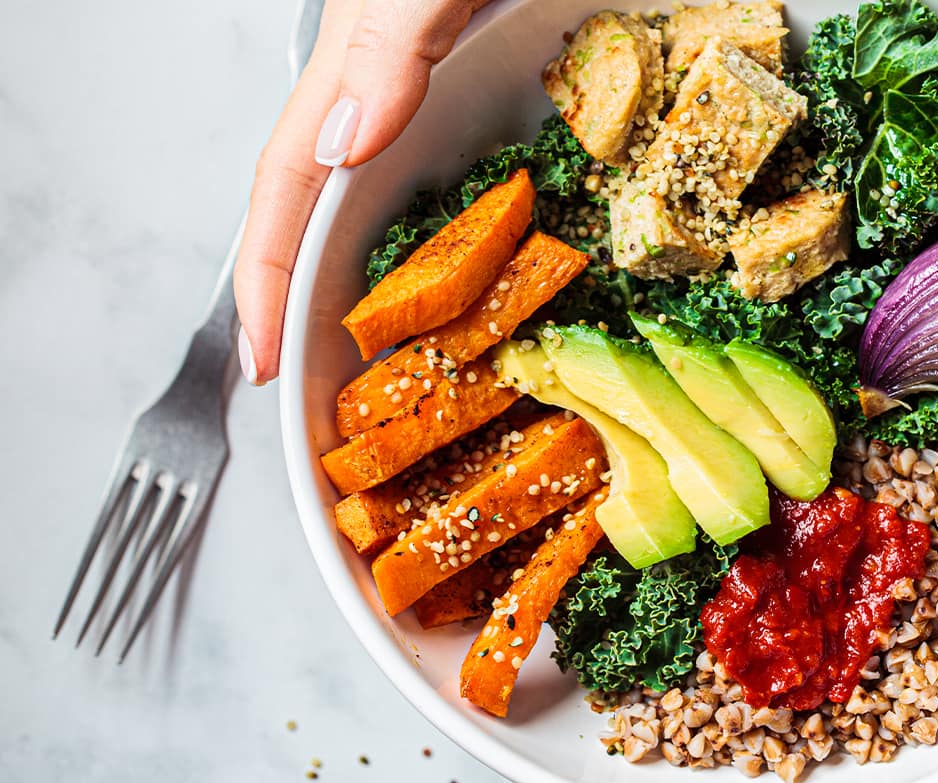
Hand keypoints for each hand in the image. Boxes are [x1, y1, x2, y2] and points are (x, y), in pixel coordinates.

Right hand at [233, 0, 490, 383]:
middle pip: (337, 221)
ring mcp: (438, 98)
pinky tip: (488, 281)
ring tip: (397, 369)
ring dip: (397, 288)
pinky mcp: (497, 92)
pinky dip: (471, 243)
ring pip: (400, 211)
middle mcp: (388, 95)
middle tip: (330, 405)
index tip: (265, 363)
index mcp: (353, 71)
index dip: (269, 283)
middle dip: (324, 312)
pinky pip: (470, 185)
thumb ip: (384, 47)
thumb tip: (343, 147)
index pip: (289, 193)